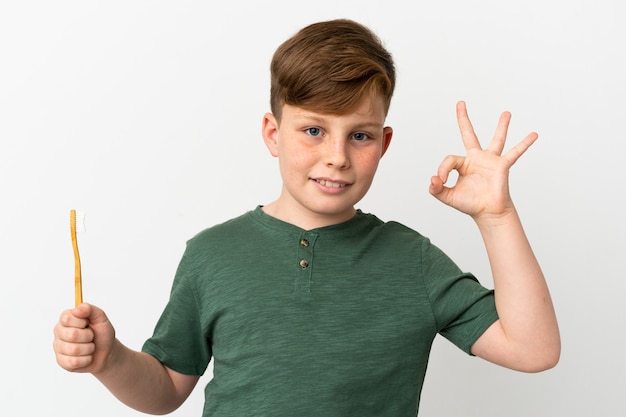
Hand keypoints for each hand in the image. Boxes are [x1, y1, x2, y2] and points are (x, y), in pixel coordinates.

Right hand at [53, 303, 115, 373]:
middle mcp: (59, 331)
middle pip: (72, 335)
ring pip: (74, 350)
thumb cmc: (102, 333)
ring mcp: (58, 347)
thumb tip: (76, 309)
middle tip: (91, 336)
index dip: (82, 322)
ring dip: (89, 349)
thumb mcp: (100, 318)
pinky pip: (73, 362)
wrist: (107, 352)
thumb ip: (89, 309)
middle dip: (88, 336)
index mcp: (66, 318)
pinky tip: (86, 356)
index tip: (88, 323)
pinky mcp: (61, 361)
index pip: (67, 318)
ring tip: (90, 346)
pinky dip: (86, 360)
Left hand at [429, 101, 537, 220]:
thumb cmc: (469, 204)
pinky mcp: (502, 166)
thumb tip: (433, 179)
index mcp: (463, 164)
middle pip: (469, 134)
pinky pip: (515, 153)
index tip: (441, 180)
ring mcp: (491, 161)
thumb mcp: (448, 197)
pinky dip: (524, 144)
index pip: (449, 159)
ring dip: (501, 126)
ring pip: (496, 140)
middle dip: (463, 118)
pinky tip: (534, 134)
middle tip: (460, 102)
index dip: (442, 169)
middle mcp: (476, 159)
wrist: (487, 213)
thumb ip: (436, 189)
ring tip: (506, 113)